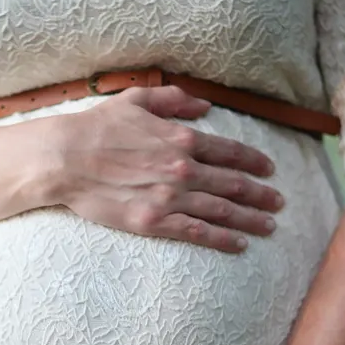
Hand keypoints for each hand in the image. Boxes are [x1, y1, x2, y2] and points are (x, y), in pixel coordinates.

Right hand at [45, 86, 285, 253]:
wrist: (65, 159)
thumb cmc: (96, 128)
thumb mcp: (135, 100)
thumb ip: (173, 100)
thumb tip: (204, 106)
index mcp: (181, 139)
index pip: (229, 152)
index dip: (254, 161)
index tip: (270, 170)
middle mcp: (183, 169)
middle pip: (234, 184)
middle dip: (261, 194)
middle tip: (279, 202)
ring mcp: (170, 197)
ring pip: (222, 210)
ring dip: (250, 219)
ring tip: (270, 226)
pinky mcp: (154, 222)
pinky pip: (197, 232)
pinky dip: (222, 238)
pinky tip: (239, 244)